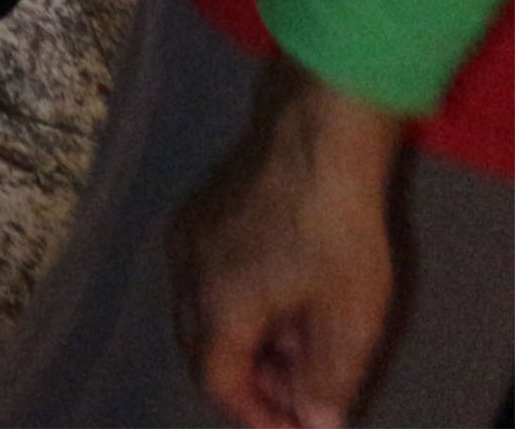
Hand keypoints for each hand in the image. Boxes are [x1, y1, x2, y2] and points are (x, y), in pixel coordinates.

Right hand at [175, 65, 408, 428]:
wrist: (313, 133)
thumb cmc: (334, 226)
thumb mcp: (350, 314)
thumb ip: (328, 377)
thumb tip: (312, 420)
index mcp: (218, 306)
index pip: (217, 383)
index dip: (254, 414)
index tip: (293, 422)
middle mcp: (184, 274)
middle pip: (200, 350)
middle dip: (246, 379)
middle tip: (297, 388)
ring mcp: (183, 238)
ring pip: (198, 311)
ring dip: (240, 338)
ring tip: (293, 339)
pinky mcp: (193, 212)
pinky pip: (200, 275)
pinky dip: (231, 301)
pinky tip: (274, 290)